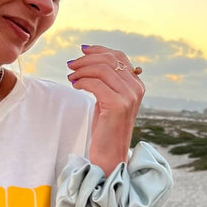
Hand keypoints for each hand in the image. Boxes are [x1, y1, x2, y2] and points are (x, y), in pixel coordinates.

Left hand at [67, 45, 144, 169]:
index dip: (98, 50)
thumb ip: (107, 81)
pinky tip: (75, 85)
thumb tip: (88, 57)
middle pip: (109, 60)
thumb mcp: (108, 99)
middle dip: (86, 59)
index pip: (118, 56)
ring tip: (70, 76)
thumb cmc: (106, 128)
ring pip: (101, 70)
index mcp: (136, 84)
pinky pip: (95, 84)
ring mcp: (129, 96)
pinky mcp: (118, 105)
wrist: (110, 155)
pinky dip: (82, 81)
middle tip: (70, 65)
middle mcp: (136, 88)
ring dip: (82, 70)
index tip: (82, 51)